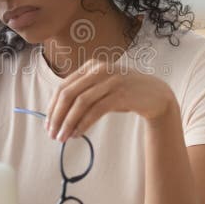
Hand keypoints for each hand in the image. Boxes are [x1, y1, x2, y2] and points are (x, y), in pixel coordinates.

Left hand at [44, 57, 175, 142]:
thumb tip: (58, 116)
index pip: (63, 87)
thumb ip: (83, 95)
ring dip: (68, 122)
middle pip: (68, 94)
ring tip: (63, 137)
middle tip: (52, 134)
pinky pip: (96, 110)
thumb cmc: (125, 93)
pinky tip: (78, 134)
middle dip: (57, 116)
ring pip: (80, 102)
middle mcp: (99, 69)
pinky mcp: (120, 94)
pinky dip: (84, 123)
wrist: (156, 94)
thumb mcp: (102, 88)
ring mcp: (110, 80)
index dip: (52, 107)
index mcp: (90, 66)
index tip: (48, 124)